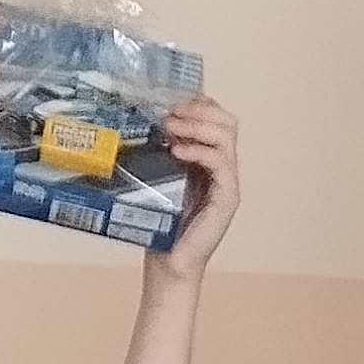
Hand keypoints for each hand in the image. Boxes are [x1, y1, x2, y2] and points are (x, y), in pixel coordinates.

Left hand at [146, 95, 242, 281]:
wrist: (169, 262)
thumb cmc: (161, 223)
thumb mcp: (156, 177)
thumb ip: (157, 151)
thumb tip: (135, 118)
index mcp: (208, 159)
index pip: (214, 116)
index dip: (195, 103)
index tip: (168, 101)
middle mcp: (223, 167)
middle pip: (227, 120)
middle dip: (198, 109)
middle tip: (170, 113)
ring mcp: (228, 182)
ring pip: (227, 136)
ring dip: (197, 125)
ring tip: (170, 128)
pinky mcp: (228, 198)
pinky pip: (221, 162)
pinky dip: (199, 151)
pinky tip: (177, 151)